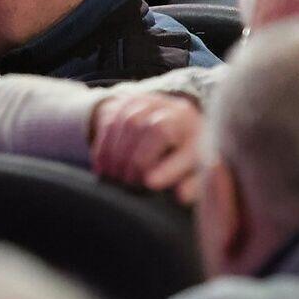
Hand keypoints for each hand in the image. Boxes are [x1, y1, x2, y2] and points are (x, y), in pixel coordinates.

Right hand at [89, 92, 203, 203]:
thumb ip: (192, 184)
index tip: (151, 184)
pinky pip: (111, 120)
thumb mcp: (196, 170)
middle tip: (129, 183)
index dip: (163, 161)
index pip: (181, 144)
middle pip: (151, 128)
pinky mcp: (128, 102)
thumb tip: (183, 196)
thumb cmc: (187, 156)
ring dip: (116, 152)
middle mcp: (174, 110)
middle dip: (136, 159)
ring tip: (114, 176)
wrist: (178, 126)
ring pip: (127, 121)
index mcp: (195, 128)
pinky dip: (103, 146)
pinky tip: (102, 166)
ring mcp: (150, 102)